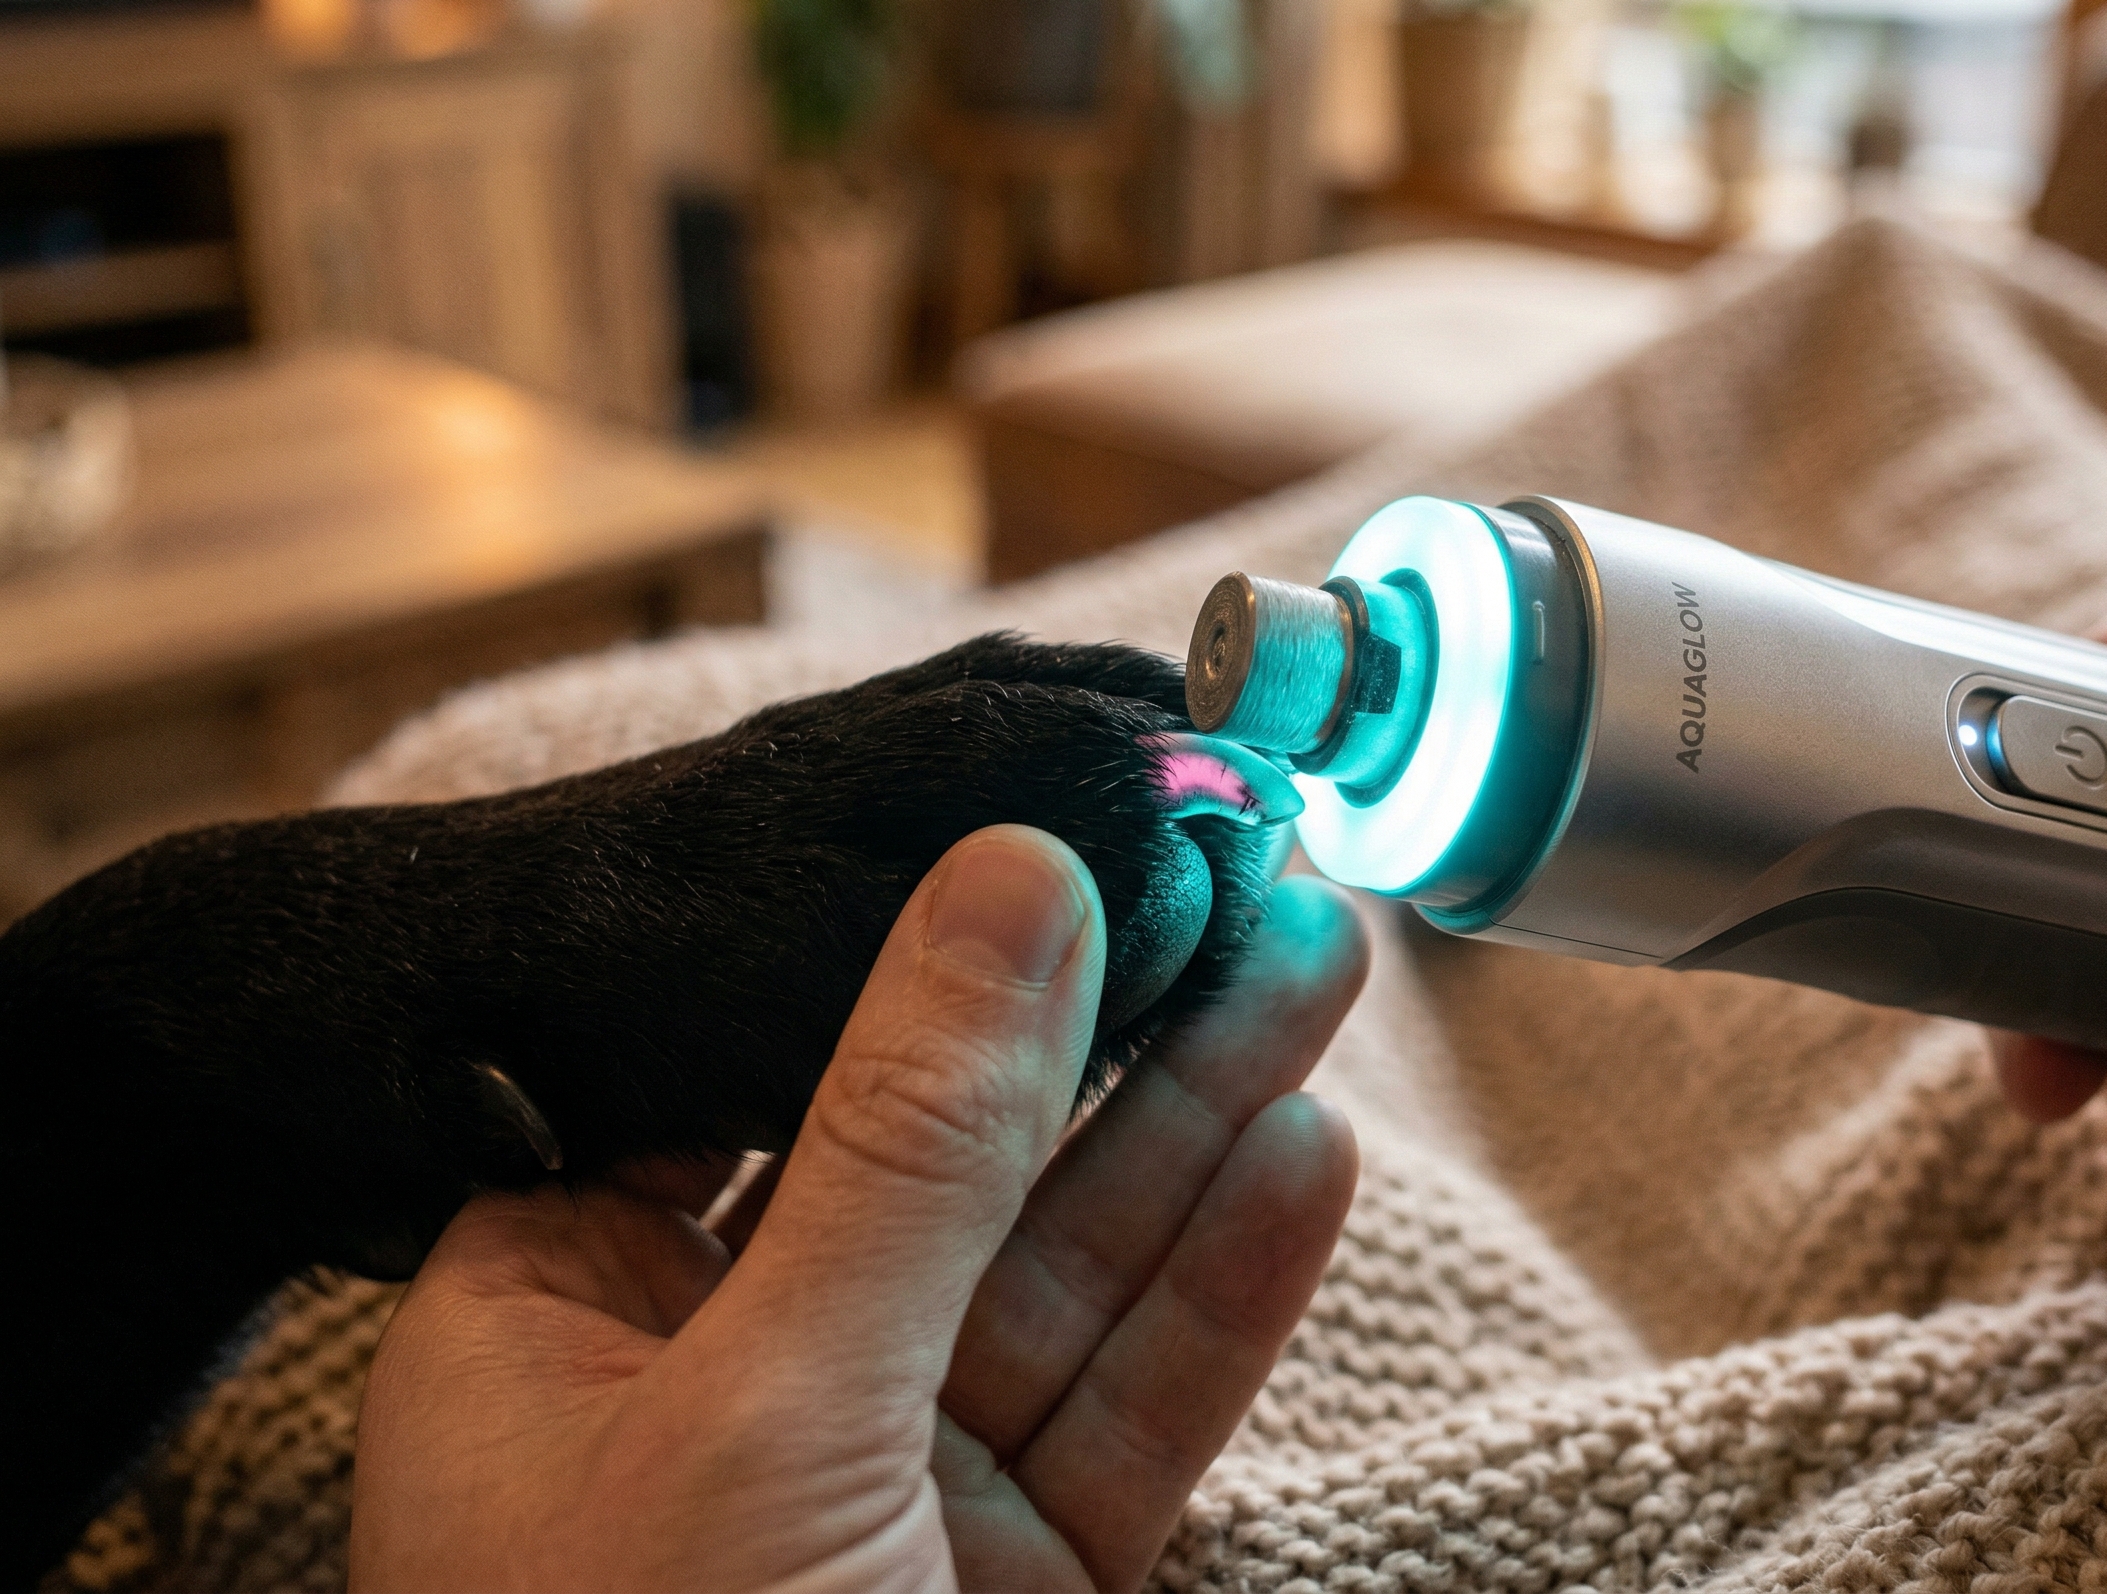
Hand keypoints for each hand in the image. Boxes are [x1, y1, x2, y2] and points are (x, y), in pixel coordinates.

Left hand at [349, 824, 1366, 1591]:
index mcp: (561, 1319)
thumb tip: (1007, 879)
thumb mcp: (770, 1403)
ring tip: (1309, 960)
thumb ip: (903, 1140)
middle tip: (1240, 866)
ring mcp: (880, 1490)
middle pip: (943, 1152)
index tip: (1063, 825)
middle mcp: (720, 1387)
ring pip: (1063, 1266)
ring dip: (1195, 1119)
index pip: (747, 1066)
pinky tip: (1296, 1156)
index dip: (913, 942)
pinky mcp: (1012, 1583)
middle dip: (1107, 1017)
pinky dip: (1221, 1292)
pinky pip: (1128, 1408)